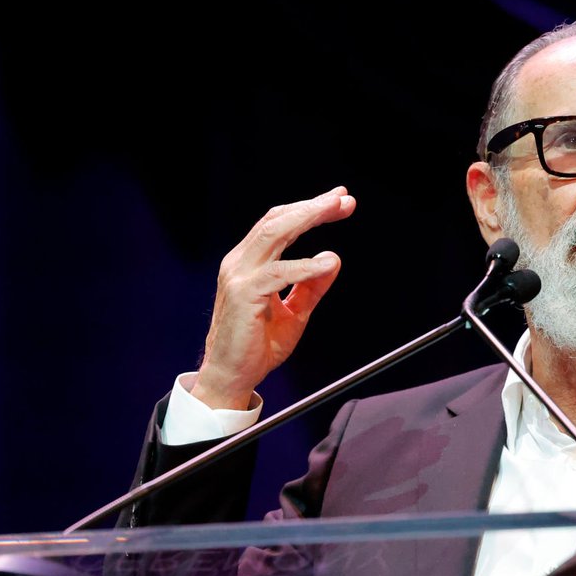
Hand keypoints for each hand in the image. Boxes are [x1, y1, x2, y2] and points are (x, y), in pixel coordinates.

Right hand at [191, 187, 356, 409]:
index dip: (308, 209)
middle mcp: (241, 263)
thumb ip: (312, 286)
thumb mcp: (295, 311)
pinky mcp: (243, 294)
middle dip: (313, 206)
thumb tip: (333, 259)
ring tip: (336, 209)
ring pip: (274, 234)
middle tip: (343, 198)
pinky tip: (326, 263)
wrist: (232, 376)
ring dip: (308, 218)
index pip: (279, 224)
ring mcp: (239, 276)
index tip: (339, 201)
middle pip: (278, 220)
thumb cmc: (257, 345)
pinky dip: (305, 266)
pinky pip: (278, 273)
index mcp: (250, 263)